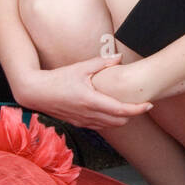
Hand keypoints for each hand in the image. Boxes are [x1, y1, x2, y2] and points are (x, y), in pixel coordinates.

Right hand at [12, 55, 153, 128]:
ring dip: (122, 119)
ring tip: (128, 107)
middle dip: (132, 114)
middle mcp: (89, 114)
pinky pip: (100, 126)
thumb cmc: (57, 78)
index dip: (138, 109)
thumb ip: (101, 63)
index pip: (121, 110)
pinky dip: (110, 121)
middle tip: (139, 103)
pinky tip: (111, 111)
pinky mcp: (79, 124)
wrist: (35, 92)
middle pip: (120, 122)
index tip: (149, 105)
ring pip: (111, 126)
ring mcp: (83, 121)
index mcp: (91, 101)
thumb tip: (119, 57)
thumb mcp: (80, 68)